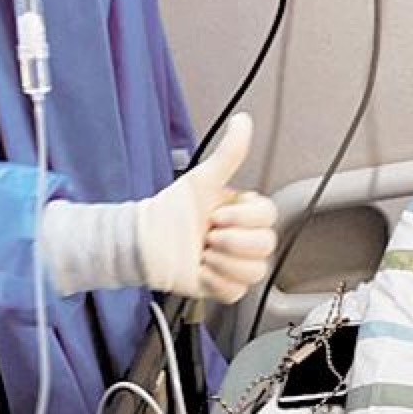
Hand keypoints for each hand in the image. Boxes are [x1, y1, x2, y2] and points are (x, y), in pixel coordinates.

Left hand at [138, 113, 278, 302]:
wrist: (144, 244)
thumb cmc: (170, 212)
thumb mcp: (202, 180)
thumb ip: (228, 153)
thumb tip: (242, 121)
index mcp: (245, 215)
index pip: (268, 218)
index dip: (241, 219)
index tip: (216, 214)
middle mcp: (244, 240)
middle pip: (265, 246)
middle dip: (230, 241)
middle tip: (207, 235)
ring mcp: (236, 265)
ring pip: (254, 271)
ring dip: (223, 262)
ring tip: (202, 253)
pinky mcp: (225, 287)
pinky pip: (236, 291)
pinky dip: (215, 281)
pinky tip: (199, 269)